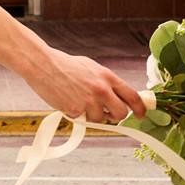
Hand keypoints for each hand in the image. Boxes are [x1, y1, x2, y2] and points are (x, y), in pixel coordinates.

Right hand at [23, 47, 147, 123]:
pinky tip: (67, 101)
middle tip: (108, 114)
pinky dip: (77, 114)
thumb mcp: (91, 68)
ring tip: (79, 102)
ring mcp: (89, 101)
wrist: (43, 65)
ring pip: (100, 119)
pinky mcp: (76, 110)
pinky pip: (82, 119)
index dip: (141, 108)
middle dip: (116, 116)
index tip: (142, 114)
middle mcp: (102, 90)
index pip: (133, 96)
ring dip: (92, 115)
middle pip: (121, 113)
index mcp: (107, 77)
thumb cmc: (65, 65)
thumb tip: (117, 95)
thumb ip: (105, 82)